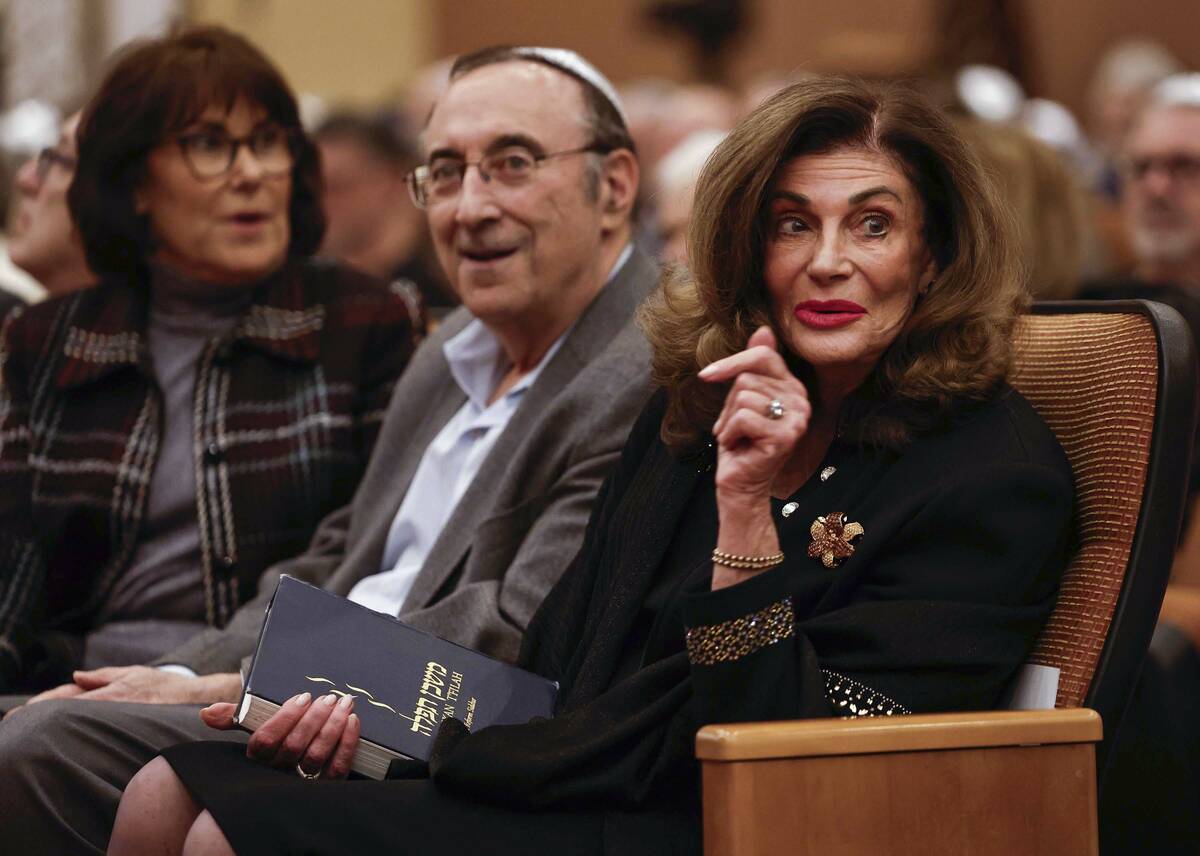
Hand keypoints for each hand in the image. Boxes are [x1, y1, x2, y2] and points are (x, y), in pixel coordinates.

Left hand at [11, 666, 239, 712]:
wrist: (199, 699)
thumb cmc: (165, 688)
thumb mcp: (134, 674)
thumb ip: (104, 676)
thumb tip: (77, 677)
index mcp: (113, 689)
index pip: (69, 696)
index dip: (43, 703)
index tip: (19, 713)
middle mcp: (115, 701)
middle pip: (70, 708)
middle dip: (40, 714)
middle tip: (13, 723)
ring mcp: (122, 715)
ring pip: (82, 719)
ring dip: (55, 724)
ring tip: (30, 731)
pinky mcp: (132, 725)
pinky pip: (100, 728)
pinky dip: (80, 730)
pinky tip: (66, 739)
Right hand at [224, 691, 359, 779]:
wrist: (300, 757)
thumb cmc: (277, 733)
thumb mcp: (256, 724)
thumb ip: (235, 716)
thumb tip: (206, 713)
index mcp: (257, 758)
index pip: (264, 742)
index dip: (285, 718)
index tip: (304, 697)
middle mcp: (276, 774)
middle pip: (293, 748)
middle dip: (314, 719)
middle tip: (330, 698)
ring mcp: (302, 784)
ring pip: (315, 758)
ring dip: (332, 728)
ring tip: (344, 704)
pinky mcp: (325, 787)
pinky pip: (337, 769)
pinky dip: (346, 744)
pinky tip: (353, 722)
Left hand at [700, 326, 811, 502]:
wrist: (741, 486)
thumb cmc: (739, 443)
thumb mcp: (741, 399)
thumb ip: (753, 368)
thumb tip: (764, 330)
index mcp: (793, 387)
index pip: (763, 356)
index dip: (731, 362)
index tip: (706, 375)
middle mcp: (801, 400)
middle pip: (748, 377)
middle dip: (728, 403)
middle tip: (733, 428)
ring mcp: (796, 419)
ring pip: (743, 396)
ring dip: (728, 420)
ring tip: (737, 437)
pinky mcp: (784, 436)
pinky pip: (742, 417)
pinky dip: (729, 433)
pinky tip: (739, 447)